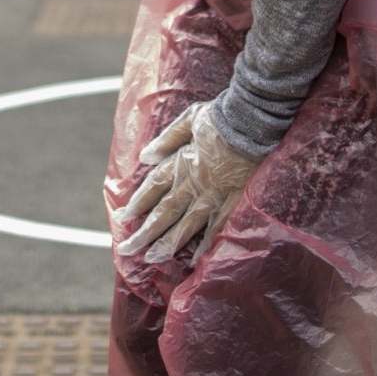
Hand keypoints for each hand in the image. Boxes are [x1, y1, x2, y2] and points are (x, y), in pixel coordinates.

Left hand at [113, 102, 260, 264]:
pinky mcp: (234, 201)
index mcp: (182, 161)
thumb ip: (167, 138)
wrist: (252, 120)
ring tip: (151, 259)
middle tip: (128, 249)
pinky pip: (217, 227)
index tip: (124, 217)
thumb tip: (145, 156)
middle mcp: (193, 183)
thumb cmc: (222, 116)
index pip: (154, 186)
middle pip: (164, 212)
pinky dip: (205, 244)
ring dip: (167, 243)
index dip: (139, 202)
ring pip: (185, 225)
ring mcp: (213, 195)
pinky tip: (194, 259)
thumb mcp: (190, 119)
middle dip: (145, 231)